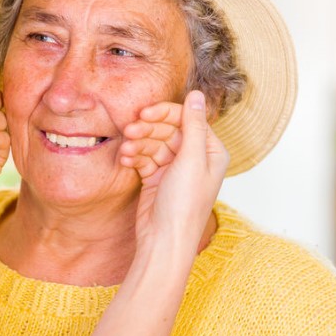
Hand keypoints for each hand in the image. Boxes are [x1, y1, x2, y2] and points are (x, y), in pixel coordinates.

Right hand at [120, 90, 227, 250]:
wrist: (163, 241)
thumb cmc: (183, 205)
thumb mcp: (191, 160)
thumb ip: (193, 125)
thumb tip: (197, 94)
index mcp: (210, 151)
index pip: (186, 119)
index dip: (164, 114)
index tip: (143, 114)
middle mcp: (194, 157)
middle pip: (167, 129)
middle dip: (147, 130)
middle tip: (128, 131)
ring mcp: (174, 168)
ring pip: (152, 143)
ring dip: (137, 144)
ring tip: (125, 151)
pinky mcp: (156, 177)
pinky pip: (143, 158)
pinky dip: (133, 157)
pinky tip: (125, 160)